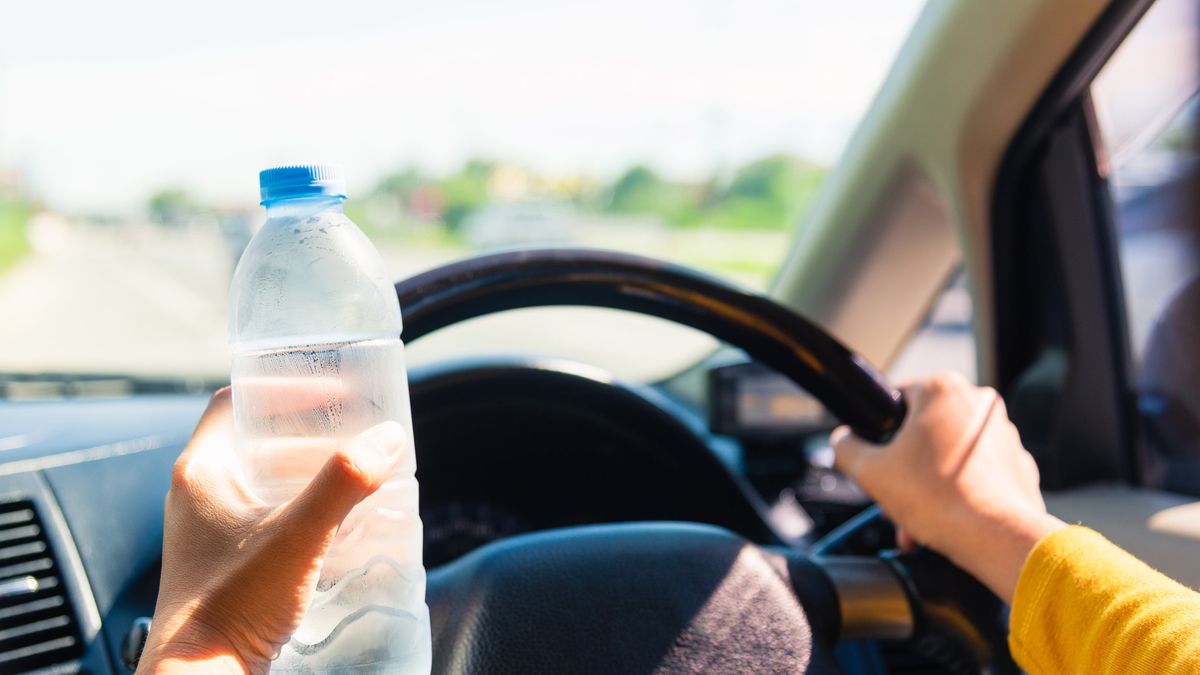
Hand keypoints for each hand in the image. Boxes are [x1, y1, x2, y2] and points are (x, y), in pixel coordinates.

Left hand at [137, 388, 407, 673]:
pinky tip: (336, 522)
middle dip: (308, 429)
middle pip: (255, 436)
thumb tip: (386, 438)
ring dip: (307, 469)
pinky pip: (264, 514)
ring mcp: (208, 530)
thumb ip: (344, 483)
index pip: (237, 399)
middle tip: (352, 430)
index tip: (331, 389)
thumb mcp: (299, 534)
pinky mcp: (223, 561)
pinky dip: (300, 506)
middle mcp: (198, 494)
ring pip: (262, 477)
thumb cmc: (232, 604)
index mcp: (202, 470)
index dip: (284, 386)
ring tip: (353, 472)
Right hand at [831, 372, 1065, 602]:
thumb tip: (844, 440)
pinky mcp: (1018, 464)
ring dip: (928, 485)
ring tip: (915, 521)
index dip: (878, 434)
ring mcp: (1003, 434)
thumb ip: (846, 447)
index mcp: (943, 390)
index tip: (877, 461)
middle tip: (893, 498)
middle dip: (904, 469)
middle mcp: (979, 404)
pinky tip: (944, 520)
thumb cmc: (937, 499)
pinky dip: (958, 493)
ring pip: (949, 455)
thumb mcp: (869, 471)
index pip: (895, 400)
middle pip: (923, 432)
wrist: (995, 539)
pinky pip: (976, 474)